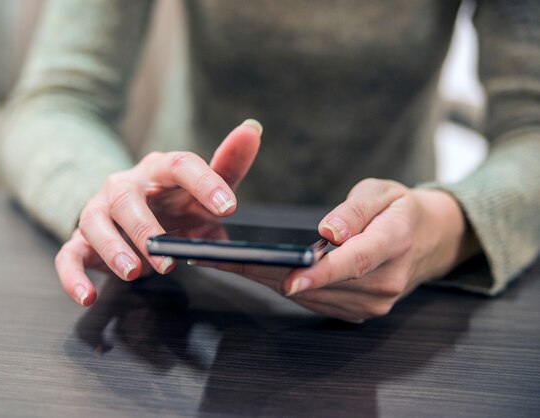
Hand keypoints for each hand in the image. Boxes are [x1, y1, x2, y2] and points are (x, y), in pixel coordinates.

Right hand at [55, 119, 262, 305]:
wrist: (134, 216)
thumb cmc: (175, 202)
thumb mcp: (205, 188)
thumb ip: (228, 165)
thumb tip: (253, 129)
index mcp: (158, 169)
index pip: (179, 165)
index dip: (204, 183)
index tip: (229, 207)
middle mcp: (124, 186)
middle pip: (127, 197)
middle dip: (146, 227)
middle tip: (168, 257)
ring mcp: (99, 212)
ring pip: (95, 223)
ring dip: (112, 248)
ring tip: (134, 272)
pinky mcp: (81, 240)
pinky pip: (68, 256)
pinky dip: (72, 277)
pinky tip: (87, 296)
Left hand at [211, 178, 477, 322]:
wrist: (427, 241)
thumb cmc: (400, 210)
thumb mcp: (382, 192)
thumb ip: (355, 211)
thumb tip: (328, 232)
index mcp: (394, 244)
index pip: (355, 263)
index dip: (320, 273)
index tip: (290, 279)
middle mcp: (385, 283)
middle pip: (322, 284)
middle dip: (271, 273)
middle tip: (224, 261)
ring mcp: (373, 304)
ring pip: (312, 297)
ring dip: (271, 281)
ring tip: (229, 264)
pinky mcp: (359, 313)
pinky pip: (316, 302)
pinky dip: (287, 288)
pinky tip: (258, 273)